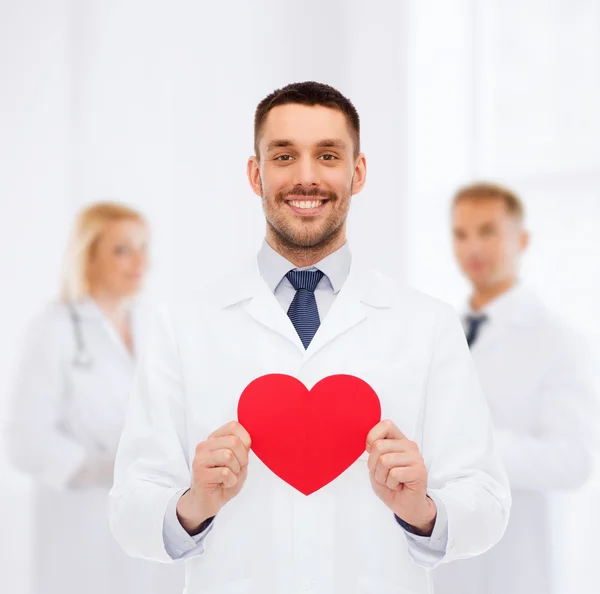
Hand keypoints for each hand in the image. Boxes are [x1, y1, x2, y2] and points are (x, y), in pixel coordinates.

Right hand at [177, 421, 250, 534]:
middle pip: (233, 441)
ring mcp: (200, 459)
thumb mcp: (238, 462)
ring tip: (229, 477)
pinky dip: (231, 481)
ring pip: (228, 455)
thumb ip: (242, 449)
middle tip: (238, 469)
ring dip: (235, 470)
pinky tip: (224, 484)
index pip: (233, 426)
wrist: (205, 503)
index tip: (243, 455)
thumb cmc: (223, 481)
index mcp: (214, 439)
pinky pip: (225, 473)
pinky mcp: (200, 474)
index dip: (245, 440)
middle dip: (242, 458)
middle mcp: (205, 446)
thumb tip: (248, 440)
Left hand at [366, 419, 435, 535]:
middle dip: (374, 466)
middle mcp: (409, 446)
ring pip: (384, 461)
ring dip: (382, 477)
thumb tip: (369, 442)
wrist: (407, 507)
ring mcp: (416, 458)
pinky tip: (399, 486)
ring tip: (392, 481)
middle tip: (383, 475)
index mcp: (399, 440)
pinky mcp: (419, 471)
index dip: (371, 438)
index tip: (371, 452)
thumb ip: (373, 451)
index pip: (385, 424)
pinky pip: (394, 474)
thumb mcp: (376, 465)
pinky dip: (391, 484)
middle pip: (378, 446)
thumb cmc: (391, 485)